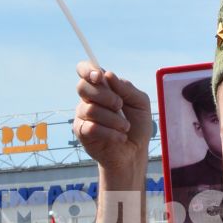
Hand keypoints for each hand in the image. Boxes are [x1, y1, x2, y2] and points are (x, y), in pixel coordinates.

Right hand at [73, 62, 151, 181]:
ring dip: (113, 119)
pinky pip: (91, 127)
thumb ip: (126, 88)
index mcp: (102, 88)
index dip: (87, 69)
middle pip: (83, 87)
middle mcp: (89, 99)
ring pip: (90, 109)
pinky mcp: (81, 132)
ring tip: (125, 127)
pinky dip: (110, 132)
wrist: (135, 152)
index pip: (85, 71)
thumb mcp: (140, 103)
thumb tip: (107, 75)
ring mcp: (83, 115)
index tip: (98, 76)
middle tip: (119, 105)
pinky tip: (120, 137)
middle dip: (104, 95)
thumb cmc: (137, 126)